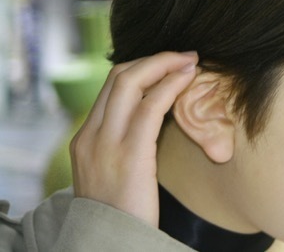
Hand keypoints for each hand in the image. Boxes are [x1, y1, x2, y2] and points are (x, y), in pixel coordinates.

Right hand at [70, 51, 197, 226]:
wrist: (109, 246)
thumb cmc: (121, 213)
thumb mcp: (113, 173)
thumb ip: (124, 144)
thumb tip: (152, 120)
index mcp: (86, 138)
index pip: (111, 87)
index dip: (143, 68)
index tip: (168, 65)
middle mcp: (91, 135)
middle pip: (119, 76)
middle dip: (154, 59)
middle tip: (184, 56)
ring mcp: (106, 143)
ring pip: (131, 82)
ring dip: (165, 64)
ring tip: (190, 61)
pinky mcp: (129, 154)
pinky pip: (151, 106)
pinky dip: (170, 85)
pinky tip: (188, 79)